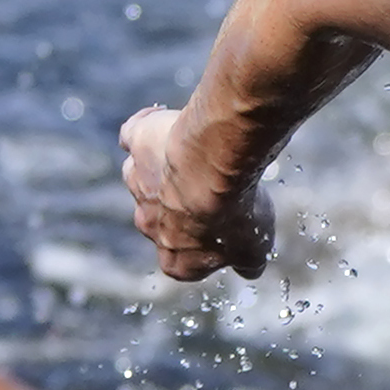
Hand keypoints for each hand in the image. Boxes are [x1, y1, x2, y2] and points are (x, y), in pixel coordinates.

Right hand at [119, 104, 273, 281]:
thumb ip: (249, 261)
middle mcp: (147, 225)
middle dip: (181, 207)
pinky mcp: (137, 146)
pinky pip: (133, 137)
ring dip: (163, 171)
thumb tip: (251, 269)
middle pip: (159, 220)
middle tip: (214, 190)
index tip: (220, 234)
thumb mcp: (256, 247)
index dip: (200, 249)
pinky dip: (145, 130)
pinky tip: (163, 120)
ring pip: (143, 179)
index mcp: (174, 258)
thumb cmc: (236, 209)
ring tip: (193, 157)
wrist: (215, 166)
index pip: (180, 263)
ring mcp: (137, 183)